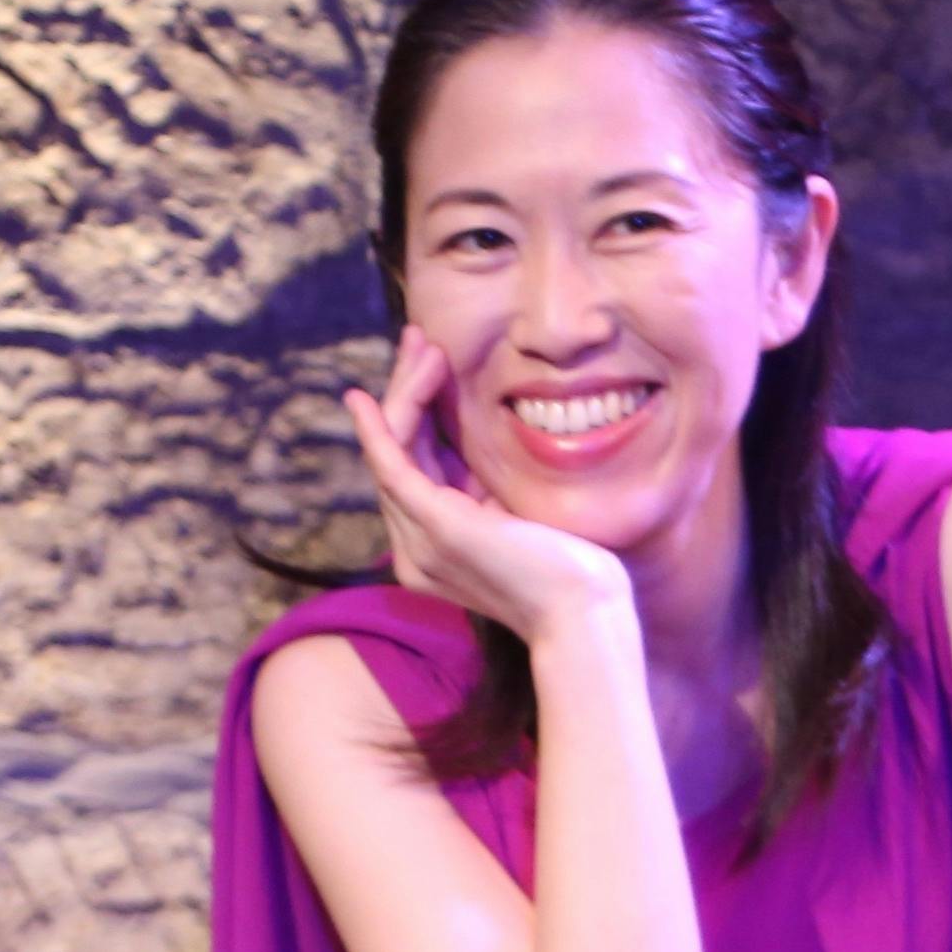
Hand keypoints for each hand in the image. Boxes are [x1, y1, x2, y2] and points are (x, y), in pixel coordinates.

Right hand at [346, 327, 633, 646]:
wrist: (585, 613)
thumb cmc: (569, 571)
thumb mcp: (518, 516)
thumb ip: (487, 489)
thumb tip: (476, 452)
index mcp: (436, 547)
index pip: (416, 468)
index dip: (418, 413)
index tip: (432, 365)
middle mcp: (415, 551)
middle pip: (398, 455)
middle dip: (405, 391)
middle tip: (418, 339)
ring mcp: (420, 543)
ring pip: (393, 452)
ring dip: (403, 392)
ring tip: (421, 344)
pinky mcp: (437, 527)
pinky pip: (393, 466)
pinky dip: (379, 427)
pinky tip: (367, 397)